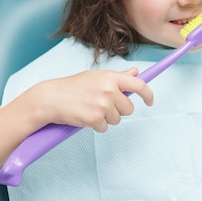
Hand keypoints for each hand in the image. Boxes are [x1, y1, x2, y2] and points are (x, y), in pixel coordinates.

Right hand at [32, 68, 153, 131]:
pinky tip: (85, 117)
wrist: (51, 99)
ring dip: (106, 118)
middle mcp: (109, 90)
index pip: (139, 85)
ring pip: (117, 119)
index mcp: (111, 77)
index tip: (150, 101)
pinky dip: (96, 125)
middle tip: (101, 105)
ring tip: (90, 109)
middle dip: (118, 110)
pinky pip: (105, 128)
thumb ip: (118, 77)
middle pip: (128, 108)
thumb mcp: (96, 77)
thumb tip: (136, 73)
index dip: (148, 94)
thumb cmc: (73, 87)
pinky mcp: (95, 119)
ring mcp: (103, 105)